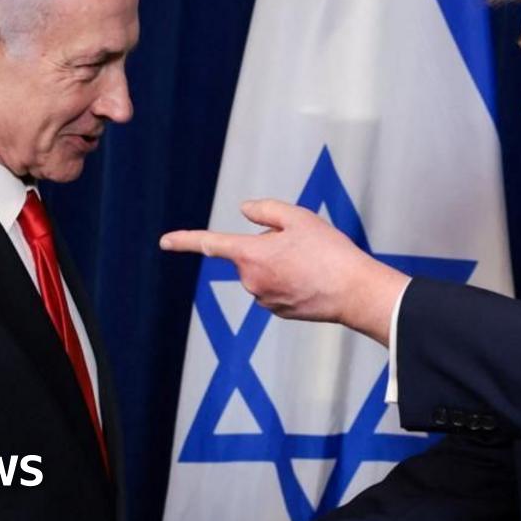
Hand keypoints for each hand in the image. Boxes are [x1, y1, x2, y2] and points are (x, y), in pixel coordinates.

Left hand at [160, 199, 408, 344]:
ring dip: (280, 262)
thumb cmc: (329, 252)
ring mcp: (264, 299)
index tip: (165, 241)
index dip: (185, 240)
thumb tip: (245, 210)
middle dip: (268, 244)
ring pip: (264, 271)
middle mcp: (251, 280)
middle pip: (249, 253)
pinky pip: (276, 288)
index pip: (210, 243)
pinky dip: (290, 280)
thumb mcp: (299, 217)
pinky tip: (314, 278)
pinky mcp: (279, 311)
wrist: (355, 292)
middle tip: (302, 243)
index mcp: (250, 254)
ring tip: (313, 262)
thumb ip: (266, 209)